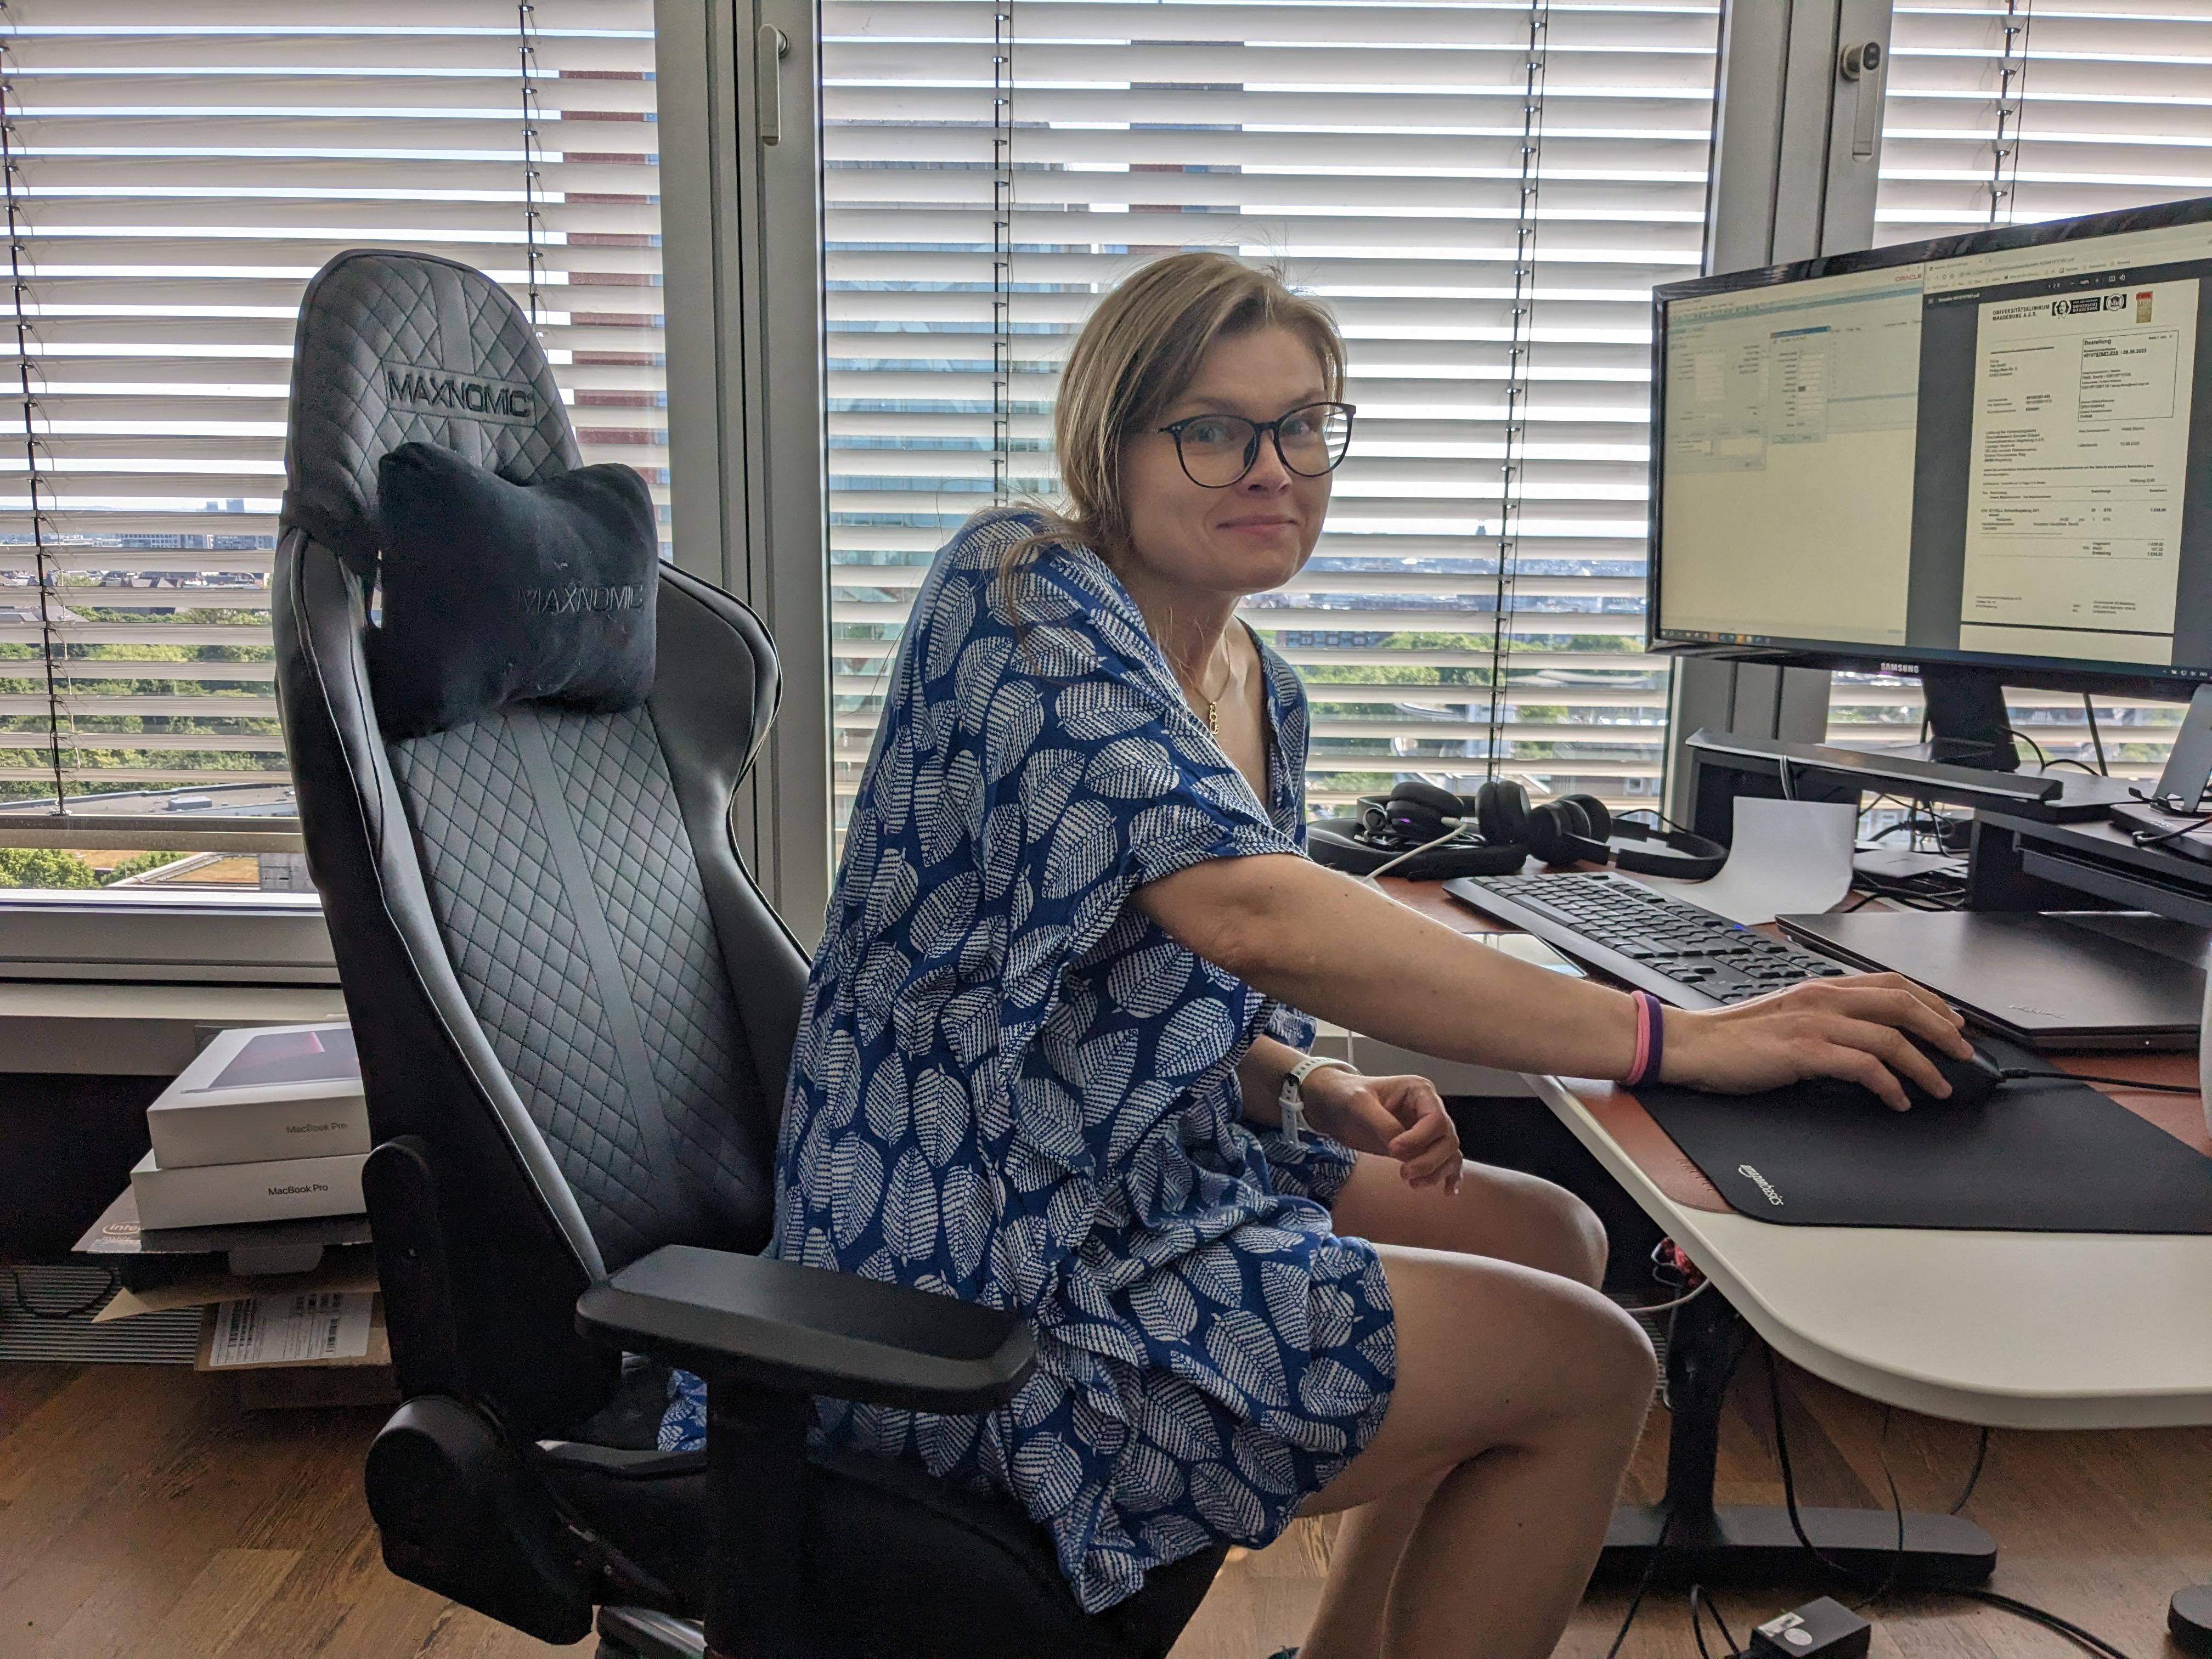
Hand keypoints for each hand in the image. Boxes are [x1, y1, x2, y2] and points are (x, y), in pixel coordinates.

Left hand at [1298, 1068, 1463, 1191]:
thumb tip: (1404, 1153)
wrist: (1334, 1105)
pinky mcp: (1420, 1147)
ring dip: (1436, 1172)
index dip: (1419, 1139)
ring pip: (1449, 1154)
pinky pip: (1445, 1161)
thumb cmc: (1346, 1096)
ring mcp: (1426, 1129)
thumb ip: (1383, 1125)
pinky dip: (1448, 1176)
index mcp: (1419, 1091)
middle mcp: (1428, 1109)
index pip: (1436, 1119)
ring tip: (1413, 1184)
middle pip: (1447, 1139)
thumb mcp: (1359, 1104)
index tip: (1392, 1150)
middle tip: (1404, 1173)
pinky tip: (1447, 1190)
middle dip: (1429, 1160)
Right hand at [1661, 972, 1972, 1111]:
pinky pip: (1863, 1066)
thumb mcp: (1788, 1014)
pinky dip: (1889, 1084)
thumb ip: (1825, 1018)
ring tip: (1939, 1087)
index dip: (1932, 1002)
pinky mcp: (1804, 1051)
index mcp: (1821, 988)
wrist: (1693, 1044)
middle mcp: (1822, 999)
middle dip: (1942, 1029)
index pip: (1891, 984)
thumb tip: (1866, 1038)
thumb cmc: (1735, 1037)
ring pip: (1889, 1036)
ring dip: (1924, 1065)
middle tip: (1963, 1053)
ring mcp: (1814, 1023)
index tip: (1954, 1022)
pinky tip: (1897, 1099)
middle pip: (1901, 1004)